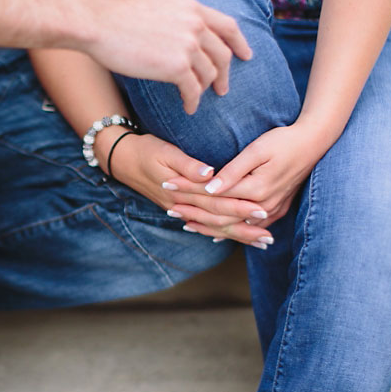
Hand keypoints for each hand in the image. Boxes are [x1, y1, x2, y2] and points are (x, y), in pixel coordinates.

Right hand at [84, 0, 252, 114]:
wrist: (100, 25)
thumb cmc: (120, 17)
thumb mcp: (159, 4)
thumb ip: (179, 16)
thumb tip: (186, 27)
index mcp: (192, 8)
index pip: (228, 26)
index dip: (239, 43)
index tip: (245, 55)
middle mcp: (195, 25)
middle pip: (222, 55)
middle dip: (224, 74)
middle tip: (222, 89)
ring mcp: (187, 46)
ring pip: (209, 74)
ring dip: (204, 90)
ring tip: (196, 99)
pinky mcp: (176, 67)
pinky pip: (193, 90)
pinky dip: (192, 101)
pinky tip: (188, 108)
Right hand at [105, 133, 273, 245]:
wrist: (121, 158)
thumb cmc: (145, 150)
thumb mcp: (165, 151)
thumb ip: (188, 164)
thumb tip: (210, 174)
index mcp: (183, 192)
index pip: (216, 203)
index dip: (239, 208)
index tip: (261, 211)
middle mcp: (183, 206)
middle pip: (218, 221)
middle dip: (244, 230)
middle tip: (268, 237)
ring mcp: (180, 210)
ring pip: (212, 227)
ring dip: (236, 235)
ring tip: (259, 241)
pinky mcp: (179, 208)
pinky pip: (203, 225)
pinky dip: (219, 232)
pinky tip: (234, 236)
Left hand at [159, 124, 326, 243]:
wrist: (315, 143)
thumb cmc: (284, 140)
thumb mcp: (257, 150)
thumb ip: (233, 171)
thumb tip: (209, 188)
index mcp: (255, 190)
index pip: (213, 196)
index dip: (189, 191)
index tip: (168, 187)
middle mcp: (263, 206)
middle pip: (221, 216)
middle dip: (194, 213)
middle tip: (169, 210)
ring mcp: (271, 211)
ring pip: (234, 226)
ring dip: (209, 226)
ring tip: (186, 224)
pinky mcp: (277, 210)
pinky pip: (248, 227)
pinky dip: (230, 230)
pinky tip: (215, 234)